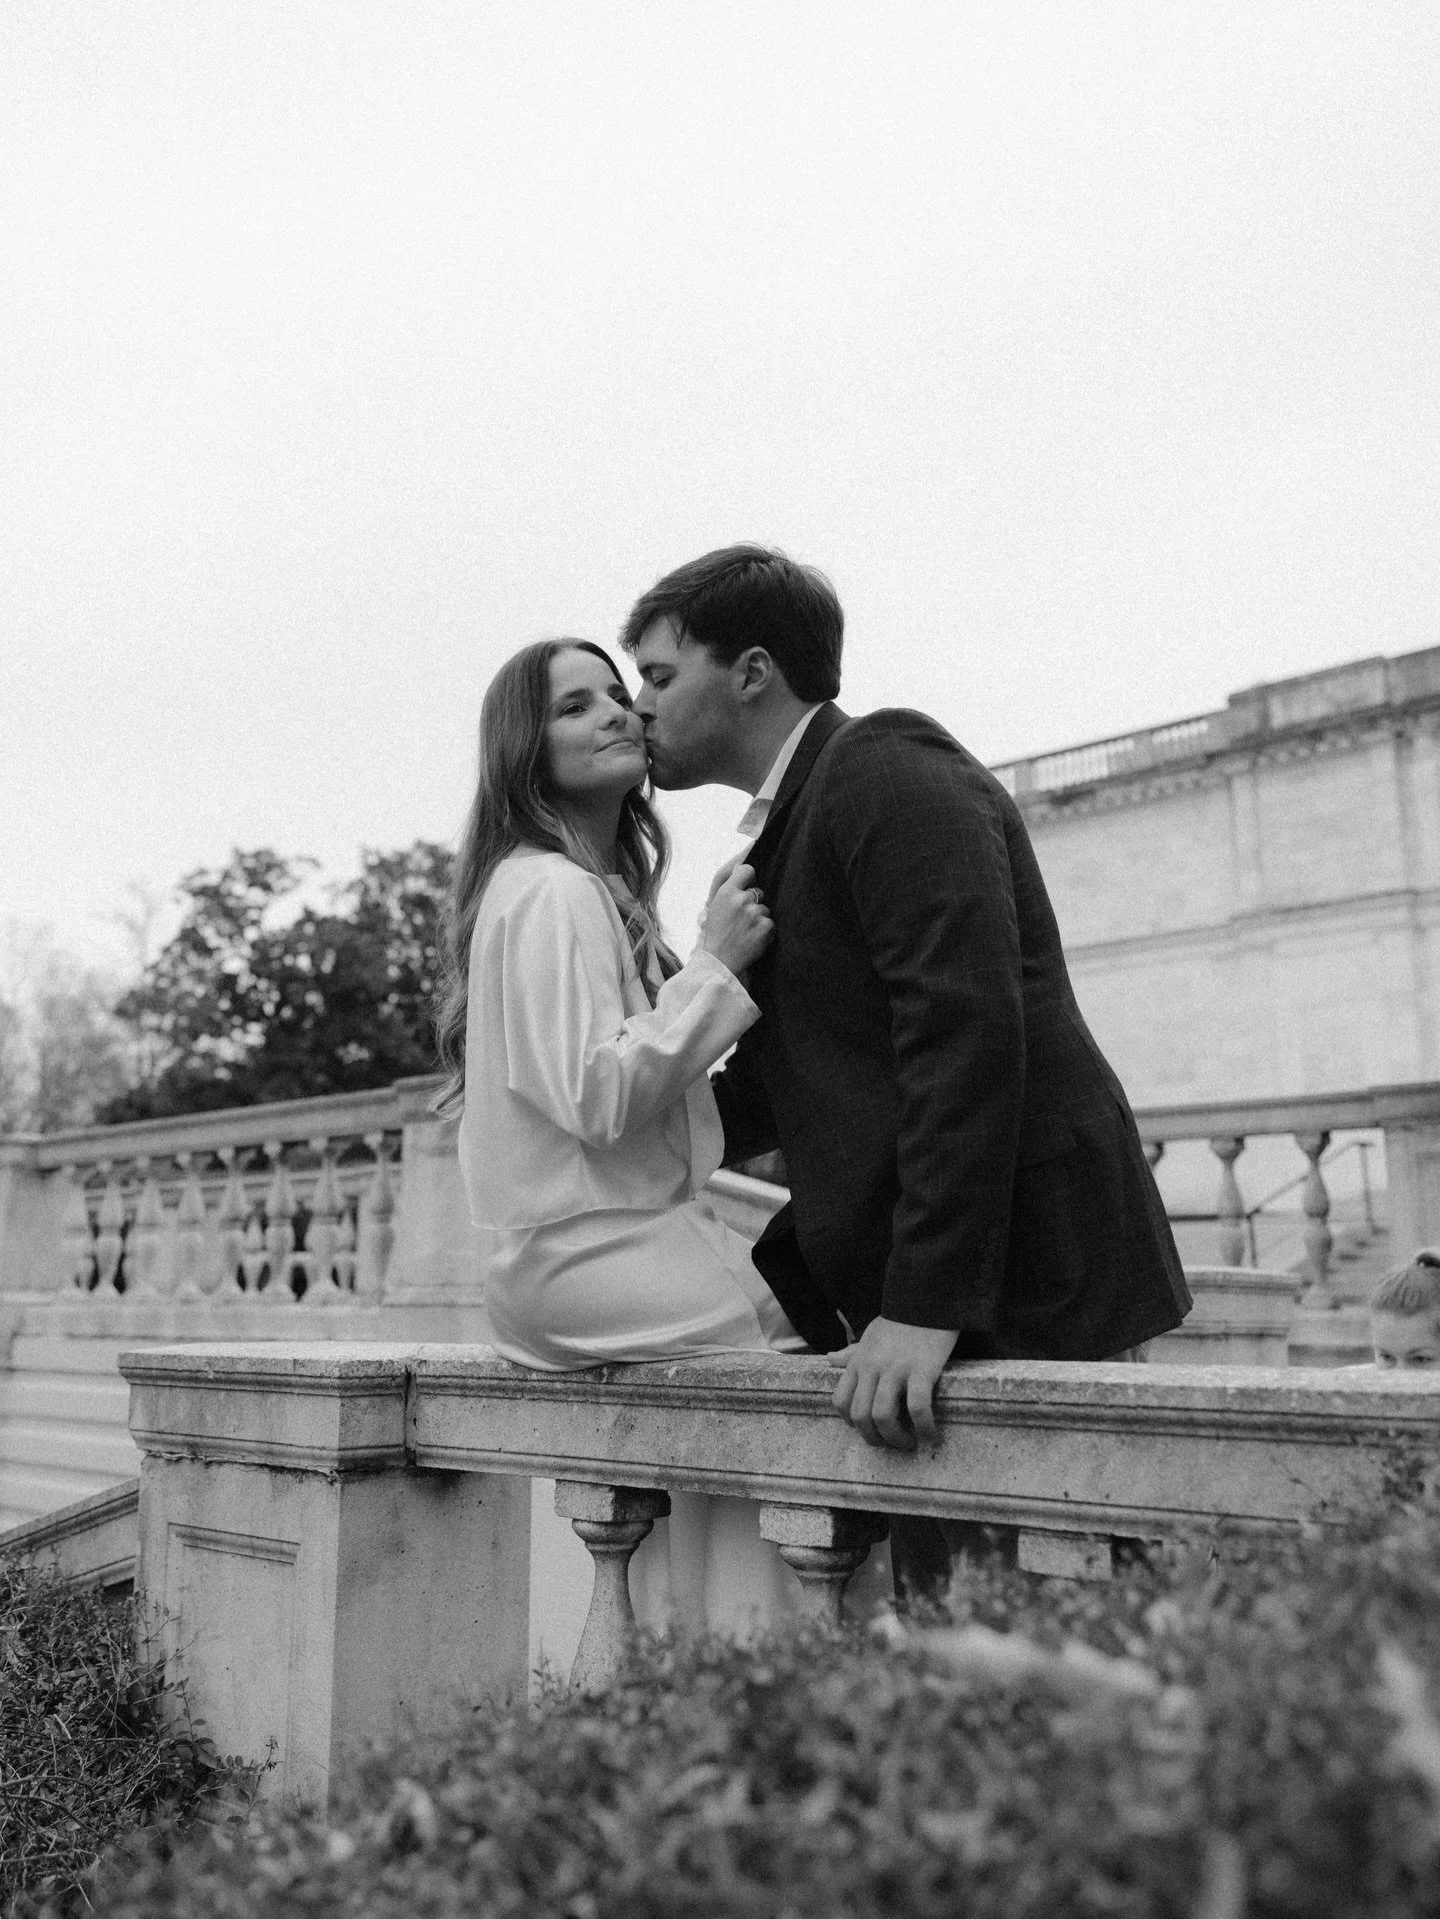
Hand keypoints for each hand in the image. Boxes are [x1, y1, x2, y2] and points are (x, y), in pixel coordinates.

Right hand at [698, 862, 772, 975]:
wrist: (720, 960)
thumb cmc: (717, 933)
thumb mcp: (716, 906)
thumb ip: (730, 888)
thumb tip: (741, 866)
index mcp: (727, 892)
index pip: (747, 870)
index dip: (749, 878)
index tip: (747, 886)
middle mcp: (742, 899)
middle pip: (758, 892)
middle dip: (752, 903)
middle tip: (740, 920)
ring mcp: (755, 913)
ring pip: (765, 909)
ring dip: (758, 919)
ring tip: (745, 932)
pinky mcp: (766, 926)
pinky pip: (770, 923)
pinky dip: (764, 931)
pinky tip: (752, 939)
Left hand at [828, 1318, 958, 1451]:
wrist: (926, 1298)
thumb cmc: (899, 1320)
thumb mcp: (869, 1335)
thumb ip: (851, 1352)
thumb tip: (830, 1359)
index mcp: (859, 1362)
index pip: (840, 1401)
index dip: (852, 1423)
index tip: (870, 1429)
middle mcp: (872, 1368)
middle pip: (860, 1415)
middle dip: (874, 1438)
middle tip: (891, 1444)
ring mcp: (895, 1369)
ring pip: (883, 1416)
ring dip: (896, 1438)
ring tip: (911, 1443)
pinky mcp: (921, 1370)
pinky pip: (918, 1408)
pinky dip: (924, 1427)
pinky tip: (932, 1435)